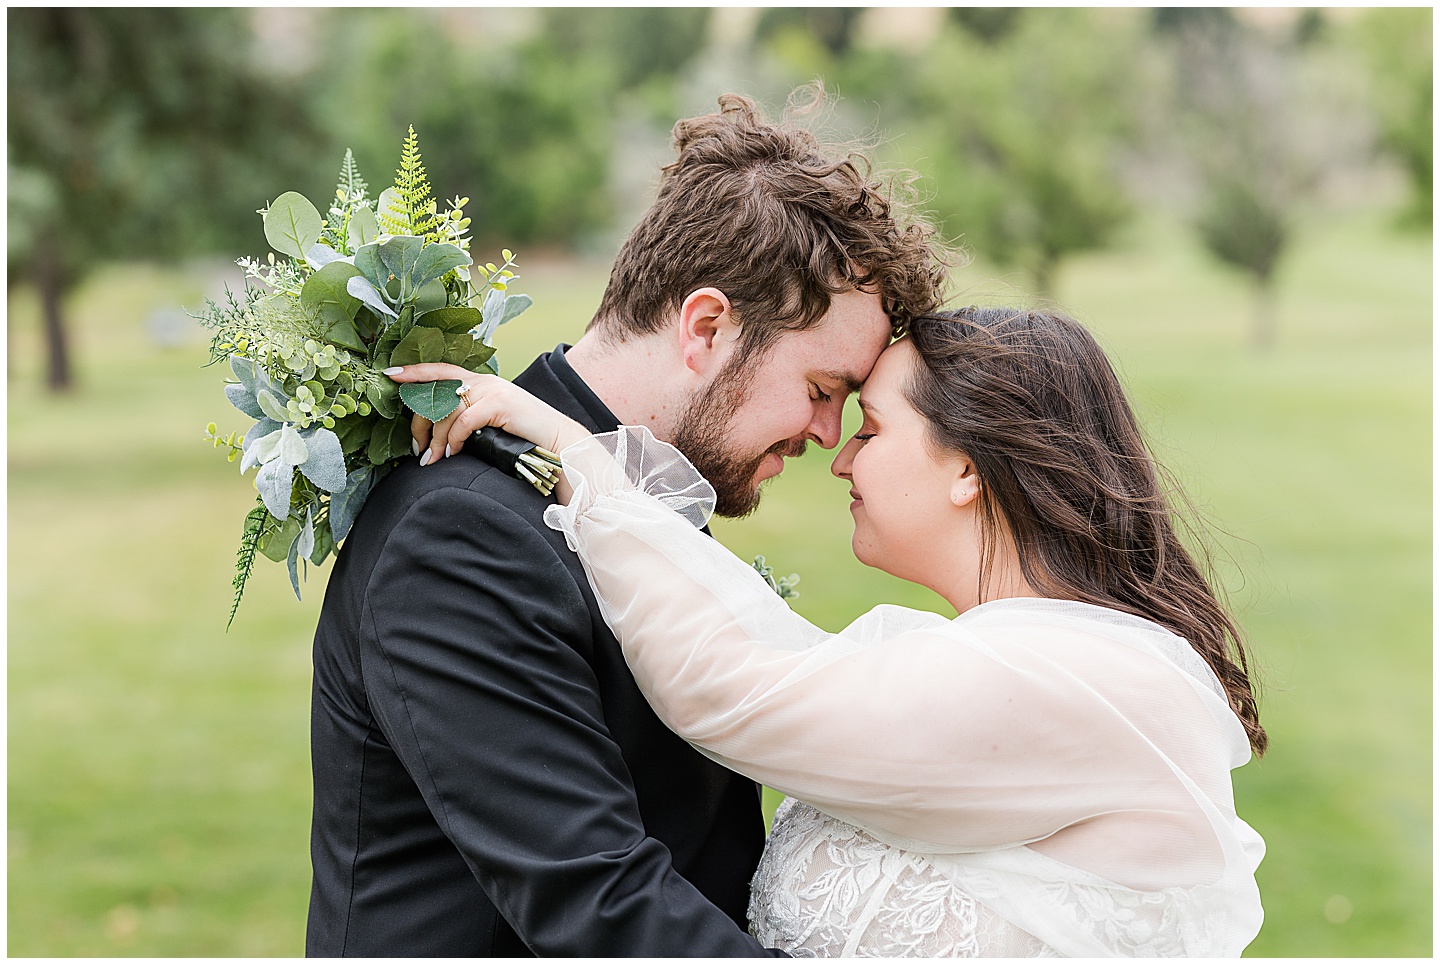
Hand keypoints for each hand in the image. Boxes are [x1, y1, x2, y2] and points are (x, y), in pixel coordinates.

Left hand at [384, 363, 589, 467]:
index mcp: (479, 381)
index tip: (390, 374)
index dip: (414, 371)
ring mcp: (492, 390)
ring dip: (435, 439)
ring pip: (446, 409)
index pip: (439, 370)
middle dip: (419, 423)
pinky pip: (464, 421)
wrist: (557, 441)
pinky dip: (453, 440)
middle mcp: (483, 381)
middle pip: (436, 393)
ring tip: (434, 459)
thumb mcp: (489, 422)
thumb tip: (435, 432)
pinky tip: (452, 453)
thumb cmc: (522, 436)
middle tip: (418, 449)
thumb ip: (466, 417)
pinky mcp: (499, 404)